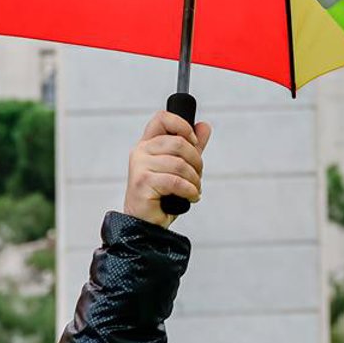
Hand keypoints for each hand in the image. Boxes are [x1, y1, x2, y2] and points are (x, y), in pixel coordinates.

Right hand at [125, 110, 211, 226]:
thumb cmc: (161, 196)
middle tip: (198, 176)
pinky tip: (191, 197)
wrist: (146, 223)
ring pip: (179, 164)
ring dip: (194, 180)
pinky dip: (189, 190)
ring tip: (194, 190)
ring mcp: (139, 166)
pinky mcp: (142, 182)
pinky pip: (175, 181)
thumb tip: (204, 125)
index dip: (182, 125)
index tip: (193, 142)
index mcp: (148, 144)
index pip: (162, 118)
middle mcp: (140, 151)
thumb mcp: (180, 167)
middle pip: (178, 143)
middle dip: (196, 161)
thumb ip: (192, 147)